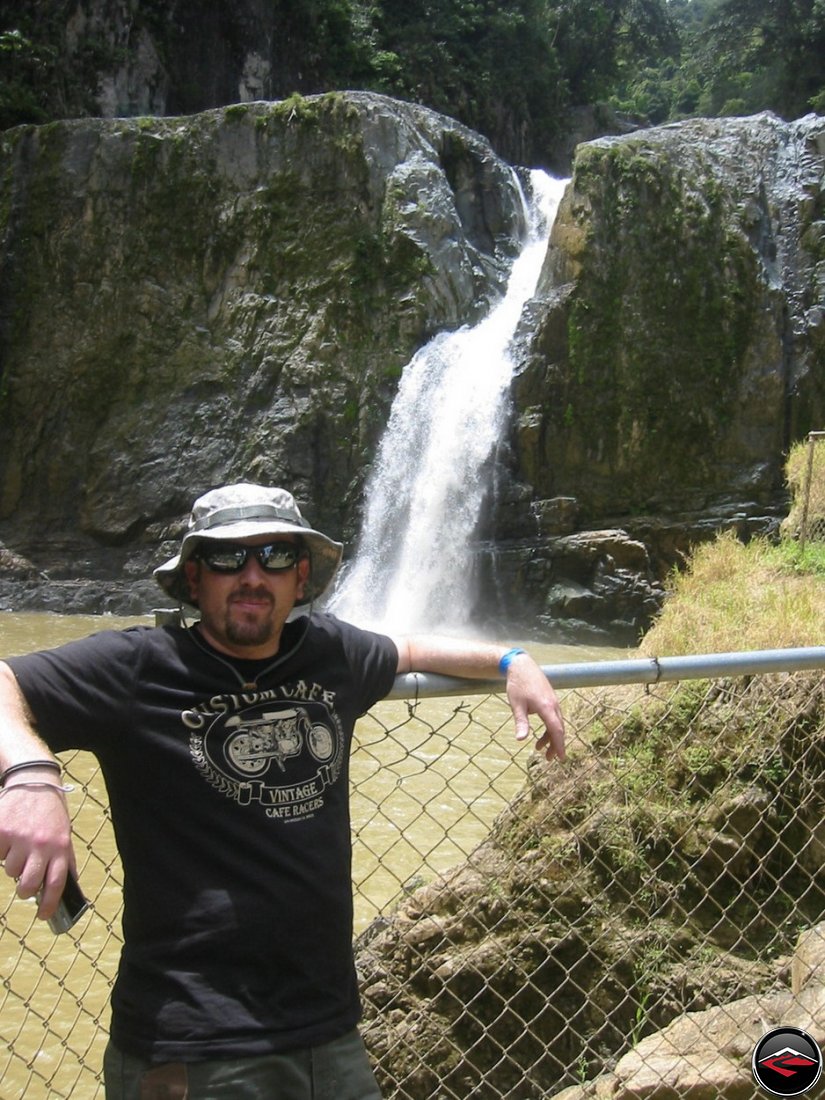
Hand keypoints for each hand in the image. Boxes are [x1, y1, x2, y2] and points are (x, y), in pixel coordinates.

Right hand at [0, 777, 73, 919]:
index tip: (43, 915)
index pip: (57, 883)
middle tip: (25, 887)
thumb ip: (64, 859)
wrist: (34, 781)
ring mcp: (20, 838)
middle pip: (28, 885)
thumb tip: (68, 887)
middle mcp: (41, 844)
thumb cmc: (51, 812)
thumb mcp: (64, 833)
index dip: (49, 904)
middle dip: (25, 891)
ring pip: (10, 871)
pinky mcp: (1, 832)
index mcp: (61, 846)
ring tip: (20, 848)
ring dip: (13, 865)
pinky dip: (1, 851)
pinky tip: (9, 839)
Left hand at [505, 653, 565, 761]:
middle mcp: (553, 705)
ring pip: (557, 723)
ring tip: (539, 748)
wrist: (521, 665)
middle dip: (555, 745)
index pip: (557, 730)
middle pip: (559, 729)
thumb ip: (521, 722)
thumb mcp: (516, 705)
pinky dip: (549, 727)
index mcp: (546, 707)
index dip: (560, 745)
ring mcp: (553, 701)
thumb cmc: (518, 685)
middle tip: (549, 759)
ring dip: (551, 737)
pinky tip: (539, 733)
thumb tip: (520, 739)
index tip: (561, 758)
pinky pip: (554, 717)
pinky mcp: (550, 699)